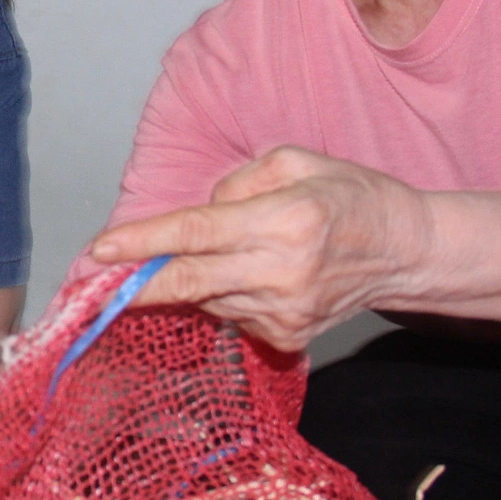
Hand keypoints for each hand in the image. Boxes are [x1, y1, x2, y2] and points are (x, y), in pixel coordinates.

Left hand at [88, 146, 434, 350]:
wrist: (407, 251)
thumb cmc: (350, 196)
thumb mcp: (295, 161)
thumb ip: (235, 183)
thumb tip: (194, 214)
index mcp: (284, 221)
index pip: (194, 234)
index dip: (142, 243)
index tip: (101, 250)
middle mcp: (282, 273)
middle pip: (186, 283)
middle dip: (133, 283)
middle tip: (93, 279)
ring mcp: (285, 312)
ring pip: (205, 298)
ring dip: (192, 278)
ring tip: (230, 252)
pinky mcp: (288, 337)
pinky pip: (230, 314)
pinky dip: (224, 294)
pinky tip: (255, 275)